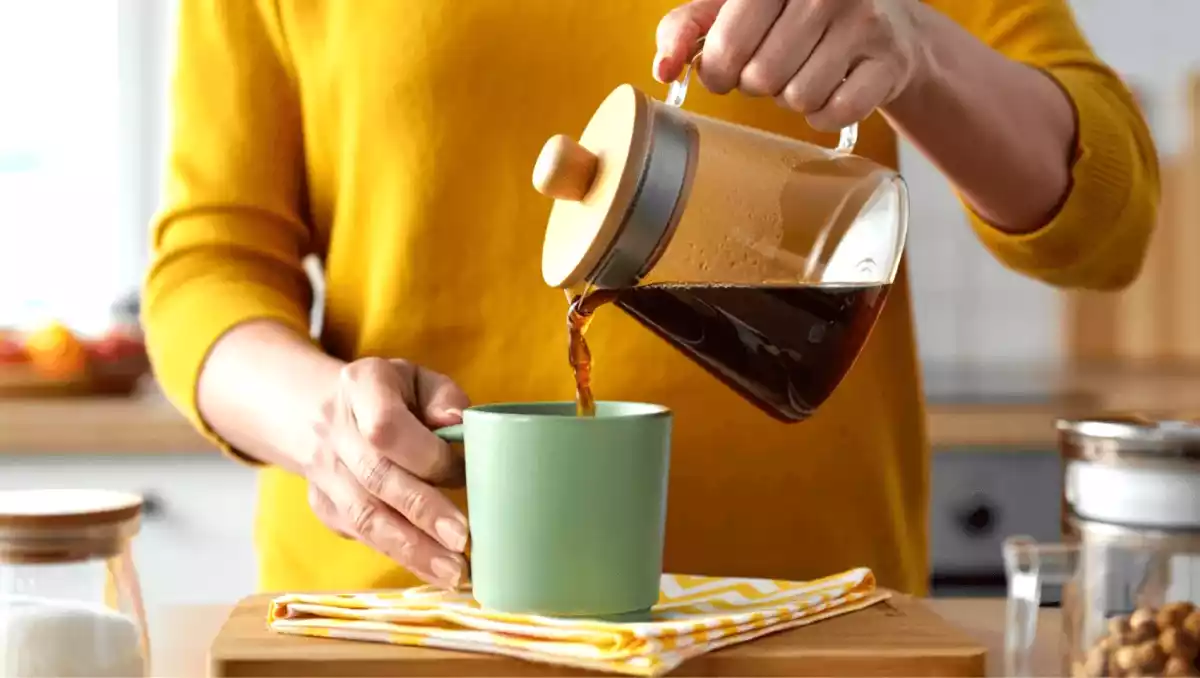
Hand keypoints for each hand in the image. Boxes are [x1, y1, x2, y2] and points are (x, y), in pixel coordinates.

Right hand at [306, 357, 470, 587]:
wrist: (315, 411)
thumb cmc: (385, 395)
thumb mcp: (415, 378)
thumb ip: (443, 396)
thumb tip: (461, 424)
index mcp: (361, 387)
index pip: (386, 427)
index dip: (426, 455)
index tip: (463, 474)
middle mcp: (335, 432)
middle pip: (377, 478)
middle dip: (424, 512)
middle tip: (463, 541)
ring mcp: (324, 474)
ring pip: (366, 517)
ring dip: (413, 550)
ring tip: (453, 572)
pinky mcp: (326, 509)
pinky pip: (364, 537)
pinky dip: (402, 557)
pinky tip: (434, 572)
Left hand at [654, 0, 926, 131]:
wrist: (884, 22)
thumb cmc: (792, 15)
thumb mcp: (733, 7)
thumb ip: (688, 28)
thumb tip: (664, 68)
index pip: (727, 44)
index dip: (718, 70)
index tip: (726, 68)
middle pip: (760, 78)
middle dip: (756, 84)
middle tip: (770, 69)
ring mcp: (865, 23)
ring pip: (797, 97)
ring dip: (790, 98)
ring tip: (803, 72)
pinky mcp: (889, 61)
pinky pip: (834, 113)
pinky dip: (824, 114)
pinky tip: (831, 88)